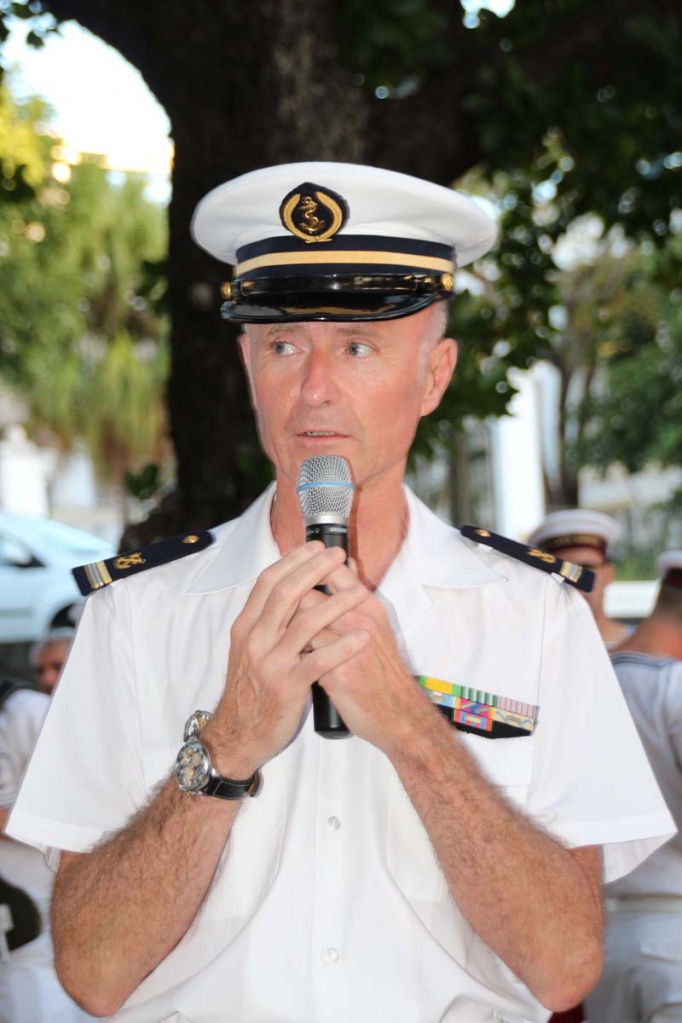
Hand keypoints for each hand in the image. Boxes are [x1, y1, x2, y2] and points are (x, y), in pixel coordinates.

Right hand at [202, 542, 369, 775]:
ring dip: (336, 604)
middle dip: (315, 570)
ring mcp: (270, 663)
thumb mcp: (251, 649)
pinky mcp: (287, 687)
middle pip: (286, 594)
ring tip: (361, 592)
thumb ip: (269, 620)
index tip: (315, 546)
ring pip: (305, 623)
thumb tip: (294, 587)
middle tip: (338, 555)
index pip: (268, 582)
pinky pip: (319, 662)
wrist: (239, 734)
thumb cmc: (252, 688)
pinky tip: (363, 637)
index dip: (293, 561)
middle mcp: (255, 640)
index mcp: (246, 626)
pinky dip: (343, 647)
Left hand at [301, 561, 439, 753]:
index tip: (292, 579)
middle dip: (288, 605)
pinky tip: (290, 660)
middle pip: (309, 595)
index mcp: (368, 605)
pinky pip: (304, 655)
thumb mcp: (377, 625)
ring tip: (282, 638)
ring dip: (287, 630)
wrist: (397, 713)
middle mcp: (360, 620)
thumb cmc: (383, 669)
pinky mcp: (338, 672)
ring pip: (302, 624)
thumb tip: (347, 564)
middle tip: (278, 616)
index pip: (333, 572)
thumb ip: (357, 595)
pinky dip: (294, 655)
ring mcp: (348, 646)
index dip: (307, 572)